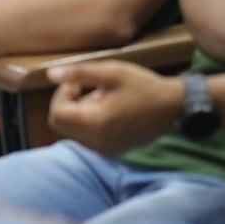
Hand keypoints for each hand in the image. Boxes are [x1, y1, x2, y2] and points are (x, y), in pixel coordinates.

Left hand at [46, 60, 182, 155]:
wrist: (173, 108)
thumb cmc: (143, 86)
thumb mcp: (111, 72)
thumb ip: (79, 73)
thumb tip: (51, 74)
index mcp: (95, 124)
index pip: (57, 113)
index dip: (62, 94)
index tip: (79, 82)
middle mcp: (96, 143)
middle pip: (59, 124)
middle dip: (66, 103)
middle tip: (85, 88)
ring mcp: (104, 150)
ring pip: (71, 132)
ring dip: (76, 113)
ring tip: (100, 96)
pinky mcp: (111, 151)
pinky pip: (85, 138)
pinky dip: (87, 122)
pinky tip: (106, 108)